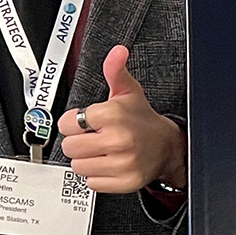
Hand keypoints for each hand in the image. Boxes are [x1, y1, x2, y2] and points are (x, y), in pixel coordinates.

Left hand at [56, 46, 184, 193]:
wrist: (167, 146)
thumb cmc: (142, 119)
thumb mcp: (128, 92)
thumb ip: (115, 70)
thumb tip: (117, 52)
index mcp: (113, 115)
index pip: (68, 123)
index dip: (74, 122)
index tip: (87, 122)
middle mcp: (118, 140)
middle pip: (70, 147)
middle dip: (78, 142)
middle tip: (94, 138)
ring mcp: (122, 163)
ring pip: (79, 167)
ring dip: (86, 160)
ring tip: (102, 152)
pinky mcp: (125, 181)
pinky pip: (92, 183)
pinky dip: (97, 176)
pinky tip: (109, 164)